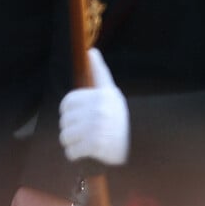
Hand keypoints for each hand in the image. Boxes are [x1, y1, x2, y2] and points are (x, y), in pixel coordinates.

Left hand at [59, 48, 128, 165]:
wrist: (140, 144)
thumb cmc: (120, 117)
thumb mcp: (111, 92)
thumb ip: (99, 72)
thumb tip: (91, 50)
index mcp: (99, 96)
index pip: (67, 103)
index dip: (69, 112)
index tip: (79, 117)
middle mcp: (97, 110)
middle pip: (64, 122)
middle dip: (71, 129)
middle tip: (85, 133)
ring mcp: (95, 128)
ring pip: (65, 137)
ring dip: (72, 143)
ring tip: (85, 142)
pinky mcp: (95, 145)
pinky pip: (71, 152)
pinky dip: (75, 155)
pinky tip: (86, 153)